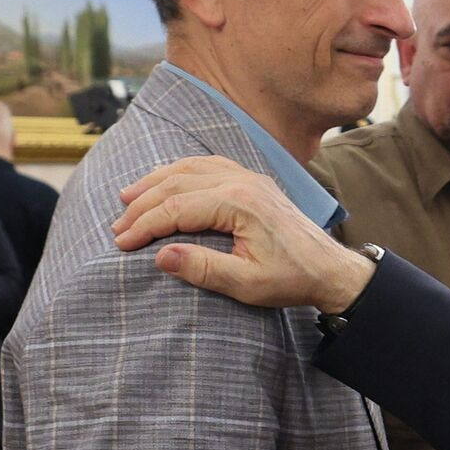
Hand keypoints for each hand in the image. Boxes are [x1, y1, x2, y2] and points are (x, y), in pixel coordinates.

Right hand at [111, 156, 373, 312]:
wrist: (331, 270)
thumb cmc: (292, 279)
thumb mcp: (247, 284)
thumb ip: (203, 269)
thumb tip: (159, 255)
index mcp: (240, 203)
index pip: (177, 207)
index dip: (144, 225)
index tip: (121, 243)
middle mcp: (243, 182)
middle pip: (178, 183)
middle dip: (143, 204)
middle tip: (117, 226)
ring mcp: (250, 178)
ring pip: (192, 168)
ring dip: (157, 181)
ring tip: (128, 198)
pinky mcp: (255, 182)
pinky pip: (211, 165)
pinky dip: (182, 171)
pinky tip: (167, 180)